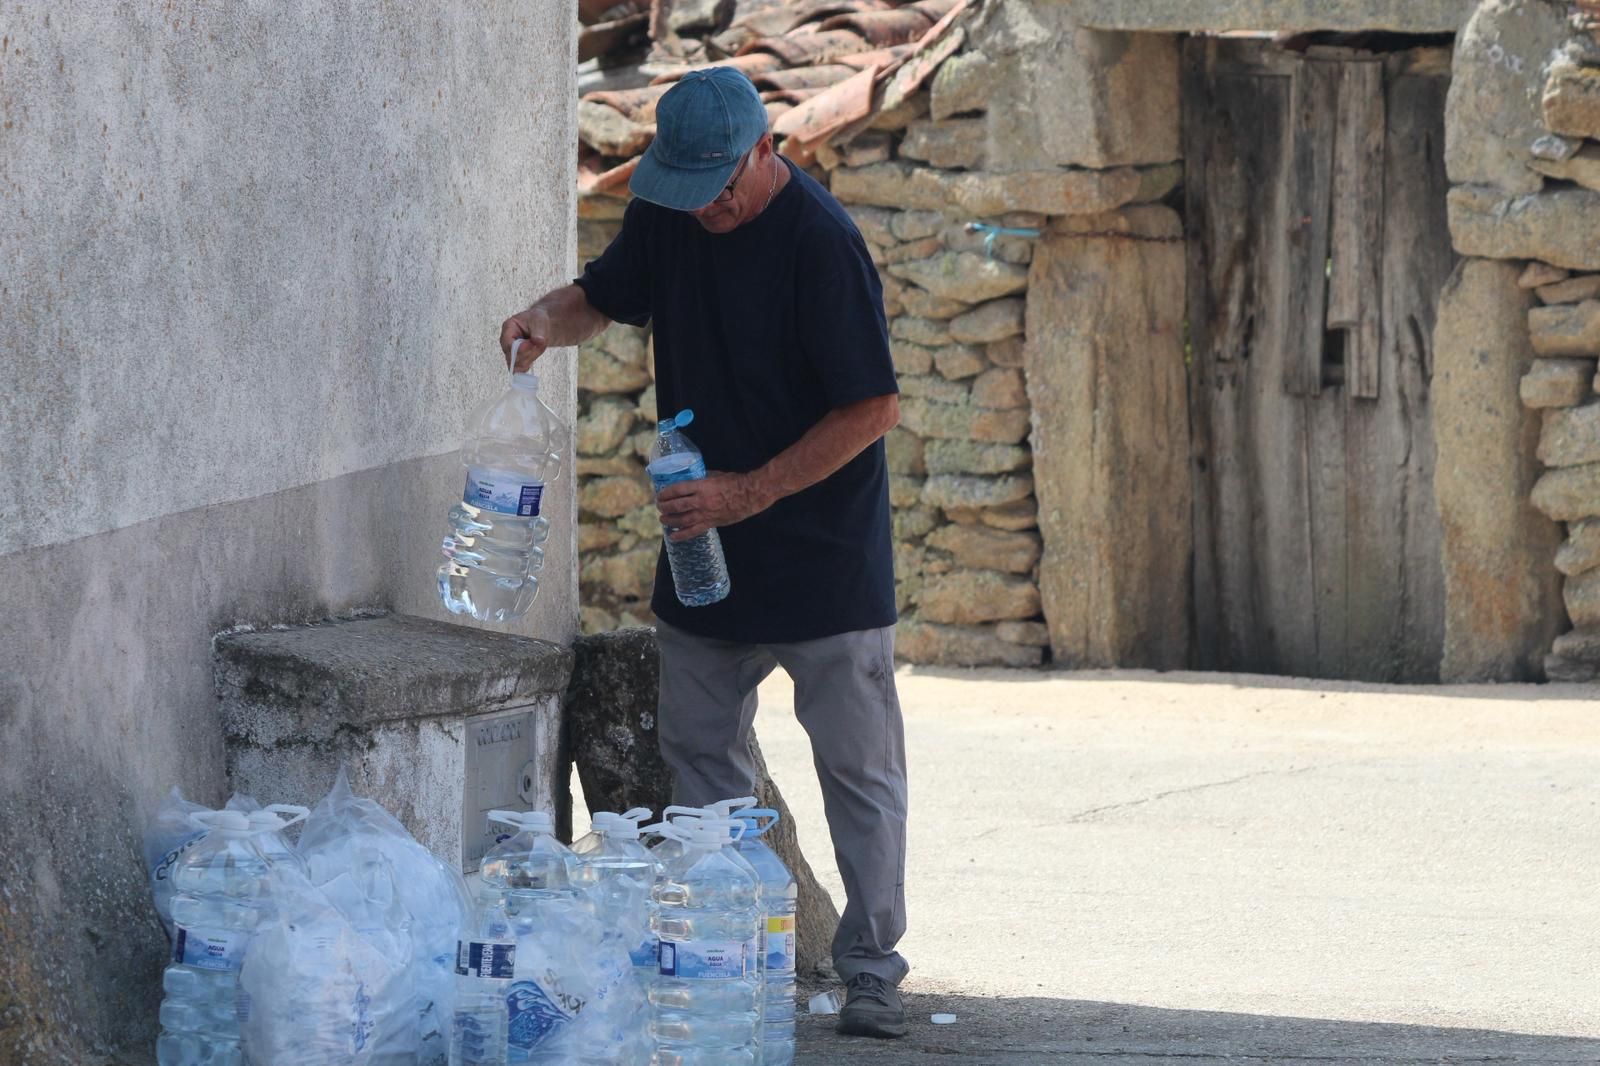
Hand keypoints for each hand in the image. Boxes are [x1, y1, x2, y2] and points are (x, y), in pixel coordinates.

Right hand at [500, 306, 550, 371]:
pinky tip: (534, 356)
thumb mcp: (540, 321)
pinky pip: (519, 368)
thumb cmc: (537, 320)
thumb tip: (538, 341)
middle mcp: (506, 341)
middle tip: (539, 345)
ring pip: (516, 364)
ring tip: (539, 347)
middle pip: (511, 356)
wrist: (541, 326)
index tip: (531, 345)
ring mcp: (509, 351)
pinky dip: (529, 364)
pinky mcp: (516, 359)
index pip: (508, 342)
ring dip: (530, 359)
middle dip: (527, 354)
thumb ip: (539, 332)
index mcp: (508, 327)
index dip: (519, 348)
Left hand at [656, 472, 770, 541]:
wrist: (750, 495)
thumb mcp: (714, 475)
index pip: (678, 490)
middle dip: (665, 507)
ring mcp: (706, 514)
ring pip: (682, 520)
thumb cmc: (734, 482)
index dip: (666, 493)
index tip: (660, 494)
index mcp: (701, 486)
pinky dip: (681, 535)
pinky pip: (693, 531)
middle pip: (677, 506)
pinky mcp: (711, 523)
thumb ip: (700, 479)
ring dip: (670, 520)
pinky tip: (672, 536)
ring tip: (663, 519)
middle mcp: (701, 501)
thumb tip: (689, 480)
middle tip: (659, 507)